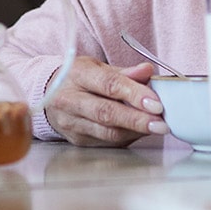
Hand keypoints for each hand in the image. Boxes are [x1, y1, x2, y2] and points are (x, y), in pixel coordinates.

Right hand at [42, 56, 166, 146]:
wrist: (49, 95)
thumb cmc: (79, 79)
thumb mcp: (98, 67)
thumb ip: (125, 72)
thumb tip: (148, 71)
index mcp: (76, 74)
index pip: (108, 85)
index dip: (134, 94)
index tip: (156, 103)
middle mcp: (68, 99)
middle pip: (106, 113)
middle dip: (137, 119)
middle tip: (161, 124)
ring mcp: (70, 122)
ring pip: (107, 132)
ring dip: (135, 131)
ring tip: (156, 128)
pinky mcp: (76, 139)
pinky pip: (107, 142)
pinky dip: (127, 137)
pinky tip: (139, 132)